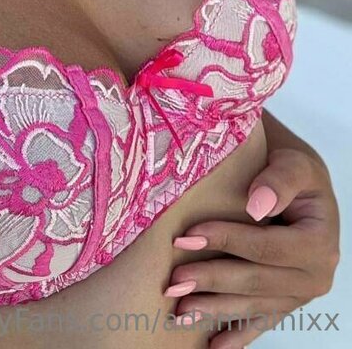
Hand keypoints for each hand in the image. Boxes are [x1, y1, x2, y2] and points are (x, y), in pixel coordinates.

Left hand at [163, 146, 340, 347]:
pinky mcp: (286, 301)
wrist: (298, 181)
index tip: (187, 236)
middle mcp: (315, 275)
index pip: (267, 248)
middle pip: (257, 282)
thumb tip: (257, 206)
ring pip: (254, 306)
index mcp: (319, 242)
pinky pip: (261, 322)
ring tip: (180, 311)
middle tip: (173, 282)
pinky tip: (212, 347)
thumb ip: (279, 179)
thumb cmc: (292, 168)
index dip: (227, 242)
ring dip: (216, 309)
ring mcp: (300, 293)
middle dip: (213, 281)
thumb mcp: (294, 163)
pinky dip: (237, 336)